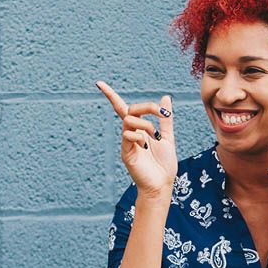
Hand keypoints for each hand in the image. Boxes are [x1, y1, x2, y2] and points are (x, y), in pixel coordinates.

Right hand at [96, 80, 176, 201]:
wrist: (163, 184)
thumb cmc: (164, 164)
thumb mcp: (168, 137)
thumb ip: (166, 118)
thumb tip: (165, 97)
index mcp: (139, 129)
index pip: (122, 108)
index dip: (111, 95)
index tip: (99, 83)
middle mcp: (130, 134)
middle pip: (129, 110)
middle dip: (147, 107)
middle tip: (161, 113)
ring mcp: (127, 143)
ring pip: (128, 120)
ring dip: (146, 124)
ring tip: (155, 137)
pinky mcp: (126, 153)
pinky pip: (127, 136)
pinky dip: (139, 136)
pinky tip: (146, 146)